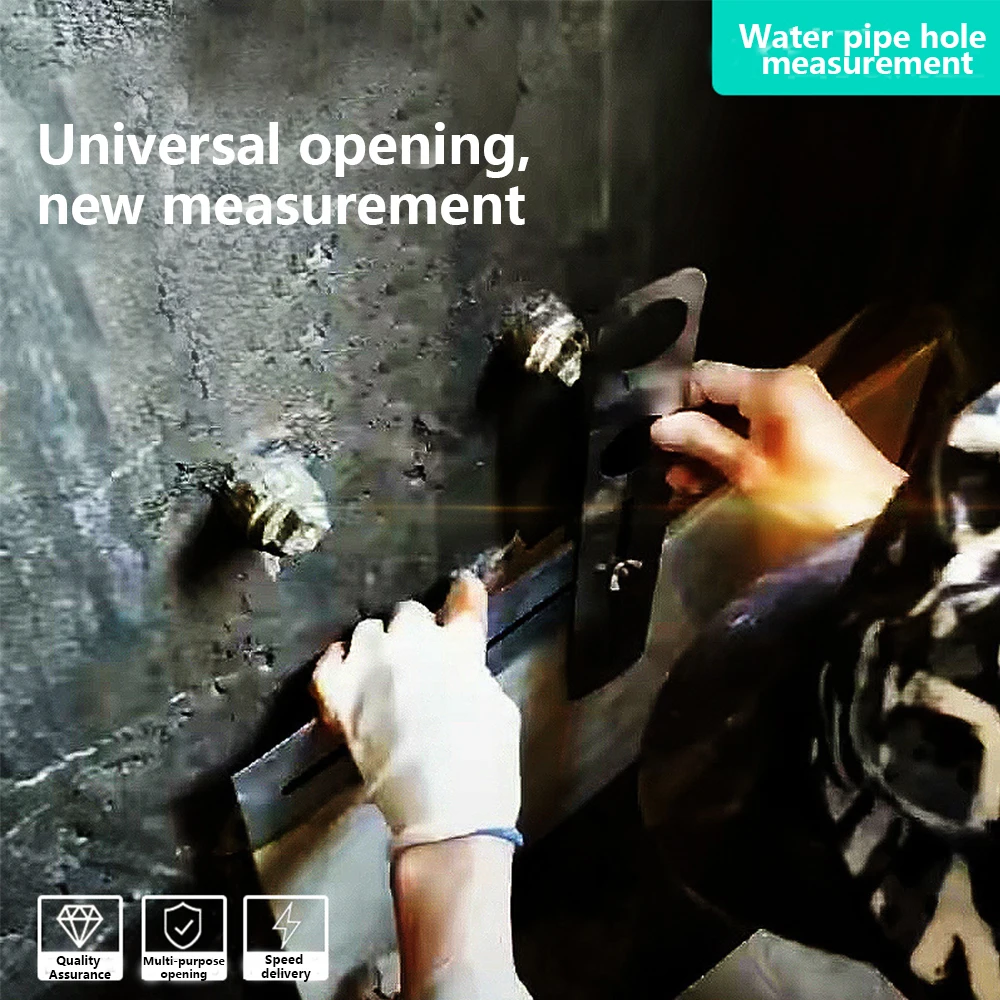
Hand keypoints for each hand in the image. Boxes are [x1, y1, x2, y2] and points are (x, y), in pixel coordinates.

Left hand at [312, 573, 521, 850]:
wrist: (445, 817)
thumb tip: (458, 667)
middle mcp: (412, 644)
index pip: (463, 598)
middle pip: (408, 613)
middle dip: (416, 631)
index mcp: (459, 646)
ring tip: (384, 670)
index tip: (463, 589)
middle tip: (422, 657)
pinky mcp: (339, 697)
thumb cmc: (487, 767)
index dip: (464, 593)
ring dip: (379, 646)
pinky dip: (335, 664)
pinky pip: (327, 664)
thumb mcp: (499, 707)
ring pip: (368, 631)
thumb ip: (474, 672)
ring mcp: (370, 667)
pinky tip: (344, 667)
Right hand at [651, 361, 906, 530]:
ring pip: (736, 419)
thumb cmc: (810, 496)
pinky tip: (708, 483)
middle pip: (720, 397)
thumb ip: (701, 442)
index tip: (650, 432)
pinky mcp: (806, 433)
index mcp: (773, 385)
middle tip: (662, 463)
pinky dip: (733, 454)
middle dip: (690, 430)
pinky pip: (757, 434)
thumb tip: (661, 426)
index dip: (674, 401)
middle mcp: (786, 387)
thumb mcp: (747, 470)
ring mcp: (799, 410)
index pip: (704, 376)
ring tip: (681, 482)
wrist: (878, 525)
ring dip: (708, 448)